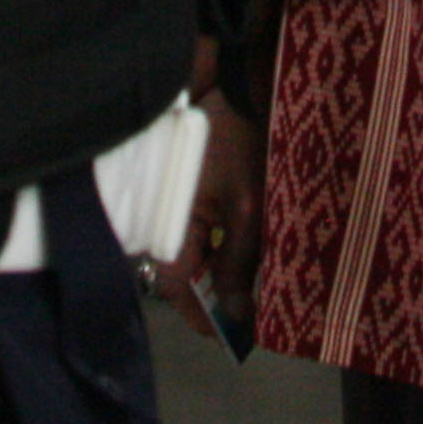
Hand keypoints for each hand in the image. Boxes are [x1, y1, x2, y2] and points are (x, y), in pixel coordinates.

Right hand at [151, 103, 263, 341]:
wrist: (234, 84)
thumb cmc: (238, 141)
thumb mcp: (245, 205)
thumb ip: (237, 260)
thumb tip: (236, 315)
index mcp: (172, 223)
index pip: (176, 287)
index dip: (201, 316)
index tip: (227, 339)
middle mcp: (167, 217)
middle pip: (186, 274)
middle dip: (214, 298)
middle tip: (248, 317)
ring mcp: (178, 202)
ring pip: (196, 253)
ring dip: (222, 272)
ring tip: (255, 288)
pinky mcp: (192, 190)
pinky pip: (202, 231)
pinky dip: (222, 246)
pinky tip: (248, 253)